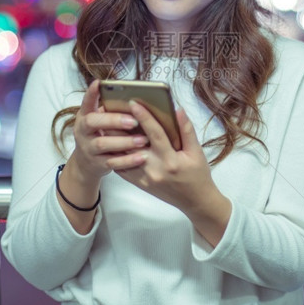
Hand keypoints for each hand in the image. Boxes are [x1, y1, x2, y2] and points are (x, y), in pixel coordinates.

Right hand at [69, 80, 149, 181]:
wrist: (85, 164)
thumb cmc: (99, 136)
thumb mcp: (99, 123)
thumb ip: (110, 112)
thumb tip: (134, 102)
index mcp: (84, 117)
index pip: (86, 102)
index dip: (91, 93)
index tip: (98, 83)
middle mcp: (82, 131)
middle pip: (93, 122)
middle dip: (113, 120)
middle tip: (133, 121)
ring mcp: (88, 149)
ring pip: (103, 144)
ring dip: (124, 141)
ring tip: (143, 140)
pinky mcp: (96, 164)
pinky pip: (112, 163)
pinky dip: (127, 160)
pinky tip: (141, 157)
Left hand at [112, 102, 226, 215]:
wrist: (195, 201)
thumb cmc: (198, 175)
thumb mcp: (197, 152)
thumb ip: (187, 130)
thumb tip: (178, 110)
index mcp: (170, 160)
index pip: (155, 134)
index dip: (144, 117)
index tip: (133, 103)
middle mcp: (154, 169)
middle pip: (132, 144)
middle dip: (120, 127)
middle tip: (110, 110)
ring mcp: (144, 178)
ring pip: (123, 156)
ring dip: (114, 140)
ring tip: (106, 124)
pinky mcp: (139, 184)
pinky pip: (122, 168)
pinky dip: (115, 155)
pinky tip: (110, 143)